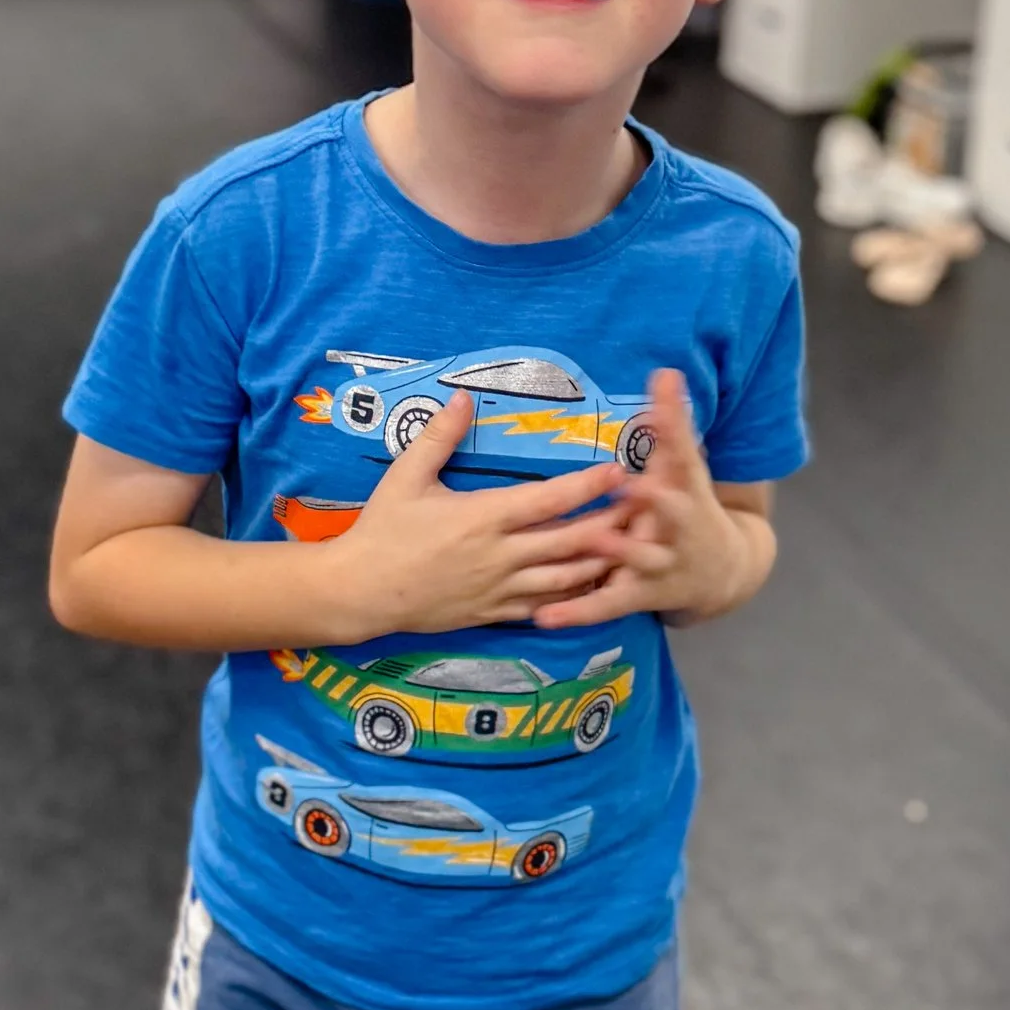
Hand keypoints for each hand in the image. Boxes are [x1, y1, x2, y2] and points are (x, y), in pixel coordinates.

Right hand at [317, 394, 626, 639]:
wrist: (362, 592)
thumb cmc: (382, 530)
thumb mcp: (405, 477)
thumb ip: (438, 436)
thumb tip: (463, 396)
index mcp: (484, 517)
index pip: (550, 500)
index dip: (589, 485)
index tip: (619, 470)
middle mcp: (500, 555)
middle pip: (571, 540)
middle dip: (613, 524)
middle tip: (647, 511)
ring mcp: (500, 588)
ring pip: (566, 578)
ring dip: (602, 563)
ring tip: (633, 548)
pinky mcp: (494, 612)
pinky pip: (545, 606)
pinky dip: (574, 597)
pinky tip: (595, 587)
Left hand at [532, 369, 770, 628]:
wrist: (723, 570)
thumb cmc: (691, 505)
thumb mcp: (686, 465)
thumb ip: (673, 421)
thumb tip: (665, 370)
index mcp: (685, 487)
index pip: (683, 452)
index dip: (674, 426)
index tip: (662, 400)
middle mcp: (678, 525)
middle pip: (670, 510)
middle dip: (653, 499)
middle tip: (633, 485)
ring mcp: (662, 563)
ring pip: (639, 558)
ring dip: (618, 551)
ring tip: (594, 543)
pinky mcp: (642, 595)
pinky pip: (607, 604)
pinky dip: (578, 612)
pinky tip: (544, 617)